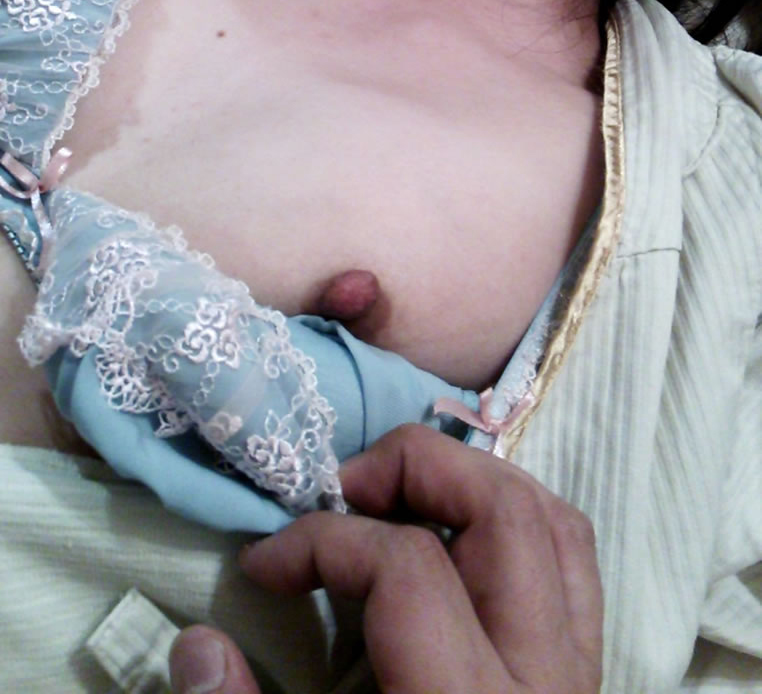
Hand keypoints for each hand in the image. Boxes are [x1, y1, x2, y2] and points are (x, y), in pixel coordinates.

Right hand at [169, 424, 603, 693]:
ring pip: (555, 524)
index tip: (267, 564)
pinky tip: (460, 539)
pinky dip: (520, 521)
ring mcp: (579, 675)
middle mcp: (543, 680)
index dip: (326, 543)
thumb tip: (198, 644)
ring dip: (474, 483)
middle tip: (346, 494)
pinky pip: (576, 564)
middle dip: (418, 470)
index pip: (409, 567)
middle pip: (506, 513)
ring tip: (398, 502)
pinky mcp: (587, 676)